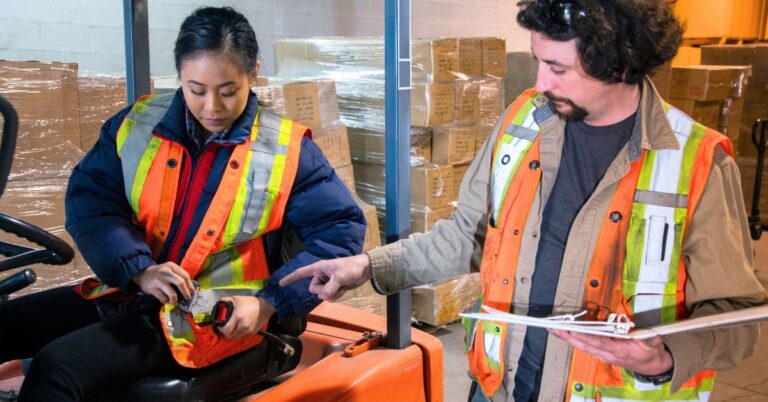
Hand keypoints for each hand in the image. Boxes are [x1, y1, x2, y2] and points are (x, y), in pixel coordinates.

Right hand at [132, 262, 194, 303]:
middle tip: (187, 298)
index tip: (192, 292)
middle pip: (180, 283)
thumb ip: (178, 276)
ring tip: (174, 301)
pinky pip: (163, 298)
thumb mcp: (169, 270)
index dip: (190, 285)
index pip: (185, 276)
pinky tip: (165, 299)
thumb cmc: (160, 274)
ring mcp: (159, 280)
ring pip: (172, 294)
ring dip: (175, 300)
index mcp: (171, 266)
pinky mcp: (153, 288)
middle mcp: (165, 272)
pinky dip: (166, 301)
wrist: (142, 274)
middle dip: (186, 292)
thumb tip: (189, 289)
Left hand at [216, 296, 274, 338]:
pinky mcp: (252, 332)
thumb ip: (226, 300)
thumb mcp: (237, 298)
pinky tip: (240, 327)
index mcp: (237, 317)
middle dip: (226, 333)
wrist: (265, 306)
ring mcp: (248, 330)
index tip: (220, 326)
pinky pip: (243, 335)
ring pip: (236, 337)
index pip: (225, 330)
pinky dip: (240, 333)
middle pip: (230, 336)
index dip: (221, 329)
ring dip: (233, 334)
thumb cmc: (250, 302)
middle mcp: (243, 326)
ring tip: (232, 328)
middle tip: (225, 328)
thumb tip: (219, 303)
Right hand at [279, 254, 371, 300]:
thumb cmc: (351, 267)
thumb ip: (330, 288)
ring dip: (332, 294)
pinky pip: (330, 297)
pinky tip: (343, 289)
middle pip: (313, 289)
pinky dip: (336, 296)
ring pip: (322, 295)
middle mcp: (321, 275)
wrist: (364, 270)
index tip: (280, 284)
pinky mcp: (334, 288)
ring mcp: (327, 282)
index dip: (290, 278)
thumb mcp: (340, 277)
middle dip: (323, 291)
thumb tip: (323, 297)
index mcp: (318, 268)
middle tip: (335, 284)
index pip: (301, 273)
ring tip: (341, 285)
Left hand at [549, 329, 672, 375]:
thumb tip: (647, 332)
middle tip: (554, 327)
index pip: (600, 343)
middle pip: (585, 345)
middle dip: (568, 336)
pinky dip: (574, 340)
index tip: (573, 330)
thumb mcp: (654, 344)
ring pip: (582, 346)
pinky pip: (585, 347)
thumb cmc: (651, 353)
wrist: (652, 366)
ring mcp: (604, 355)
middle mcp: (608, 354)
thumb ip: (649, 338)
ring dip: (567, 338)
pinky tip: (565, 334)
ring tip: (554, 329)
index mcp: (620, 351)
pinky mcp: (602, 354)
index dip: (586, 337)